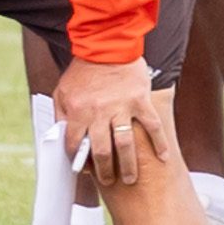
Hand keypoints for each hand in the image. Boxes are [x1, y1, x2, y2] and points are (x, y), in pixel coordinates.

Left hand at [56, 55, 167, 185]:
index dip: (79, 160)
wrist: (107, 45)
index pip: (76, 145)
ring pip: (125, 145)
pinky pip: (151, 126)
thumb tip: (63, 140)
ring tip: (129, 178)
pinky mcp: (140, 100)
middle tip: (109, 180)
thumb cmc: (83, 71)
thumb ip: (61, 116)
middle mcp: (100, 112)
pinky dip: (159, 143)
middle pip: (102, 151)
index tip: (84, 167)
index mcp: (78, 110)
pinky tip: (163, 157)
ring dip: (128, 166)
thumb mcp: (62, 92)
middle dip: (105, 171)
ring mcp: (122, 107)